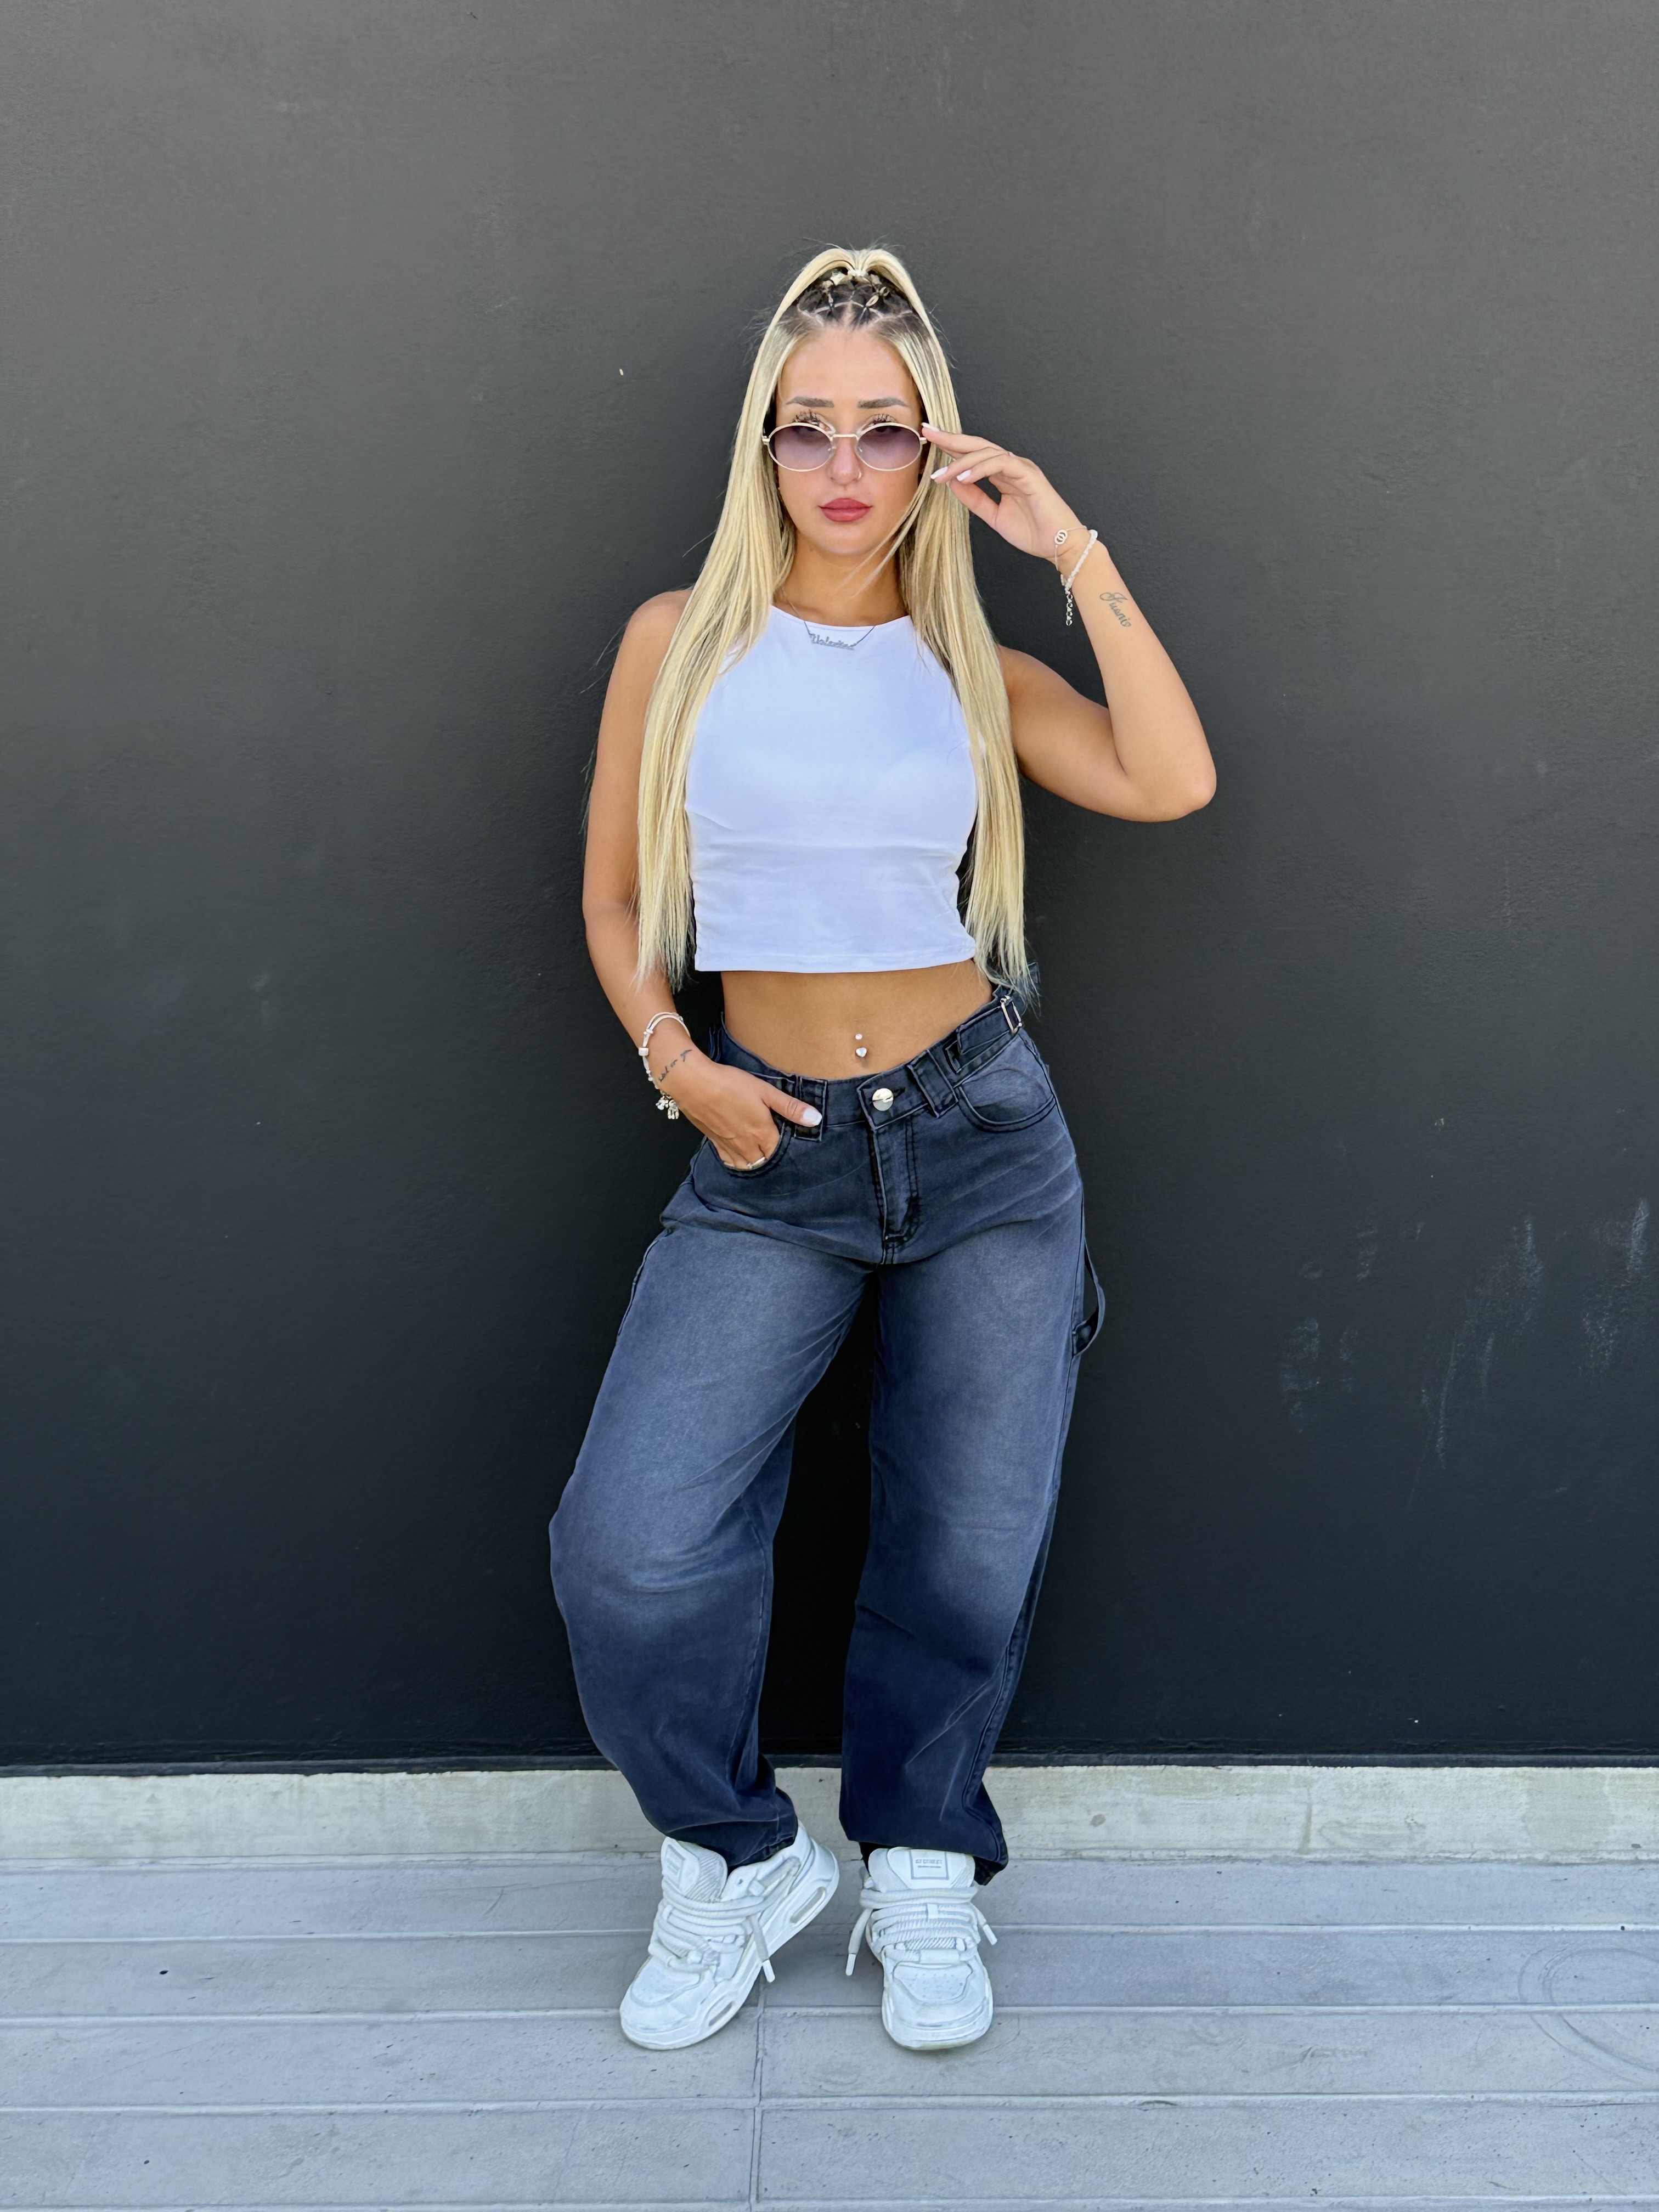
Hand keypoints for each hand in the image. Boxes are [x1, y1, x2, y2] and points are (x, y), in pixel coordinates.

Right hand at [657, 1049, 819, 1168]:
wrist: (693, 1083)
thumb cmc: (730, 1084)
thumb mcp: (765, 1091)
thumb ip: (790, 1107)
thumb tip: (815, 1119)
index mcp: (762, 1134)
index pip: (780, 1153)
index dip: (788, 1151)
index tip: (793, 1146)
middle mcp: (746, 1145)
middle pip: (764, 1162)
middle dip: (772, 1159)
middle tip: (779, 1152)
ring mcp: (728, 1146)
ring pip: (746, 1165)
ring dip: (755, 1163)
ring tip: (762, 1155)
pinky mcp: (714, 1142)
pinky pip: (729, 1161)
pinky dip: (737, 1162)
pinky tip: (740, 1156)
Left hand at [922, 424, 1083, 567]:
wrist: (1059, 546)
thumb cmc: (1033, 532)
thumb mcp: (993, 516)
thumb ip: (974, 499)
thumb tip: (952, 484)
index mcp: (1003, 474)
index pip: (974, 455)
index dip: (952, 447)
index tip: (931, 441)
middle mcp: (1011, 466)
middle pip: (978, 445)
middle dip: (952, 439)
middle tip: (929, 431)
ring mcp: (1021, 467)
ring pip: (986, 453)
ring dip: (960, 462)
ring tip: (940, 475)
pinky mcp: (1029, 474)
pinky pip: (1000, 464)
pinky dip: (980, 469)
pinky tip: (962, 478)